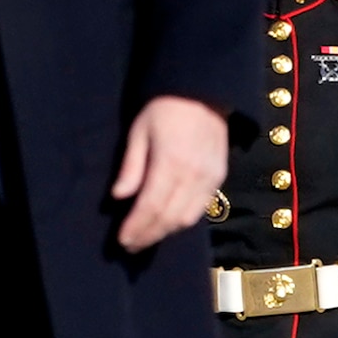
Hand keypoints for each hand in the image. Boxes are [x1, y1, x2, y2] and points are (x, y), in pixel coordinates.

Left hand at [114, 96, 228, 253]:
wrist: (203, 92)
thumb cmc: (164, 108)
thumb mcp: (140, 131)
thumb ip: (132, 166)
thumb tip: (118, 197)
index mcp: (170, 162)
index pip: (151, 205)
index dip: (137, 226)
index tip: (122, 239)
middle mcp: (193, 175)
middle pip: (169, 218)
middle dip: (148, 235)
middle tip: (130, 245)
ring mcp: (210, 178)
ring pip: (187, 218)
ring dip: (165, 232)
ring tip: (146, 237)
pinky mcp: (219, 177)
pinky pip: (201, 209)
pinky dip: (183, 221)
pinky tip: (168, 223)